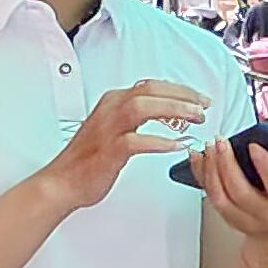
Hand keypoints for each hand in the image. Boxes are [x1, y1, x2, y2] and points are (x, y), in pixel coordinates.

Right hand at [43, 80, 208, 212]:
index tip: (200, 99)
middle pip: (150, 90)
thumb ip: (137, 117)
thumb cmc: (89, 159)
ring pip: (143, 107)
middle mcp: (110, 110)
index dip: (180, 90)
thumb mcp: (114, 127)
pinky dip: (159, 142)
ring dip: (174, 110)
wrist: (63, 182)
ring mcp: (108, 129)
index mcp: (113, 101)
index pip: (152, 85)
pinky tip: (176, 146)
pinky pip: (135, 141)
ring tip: (195, 119)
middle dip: (182, 95)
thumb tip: (167, 113)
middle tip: (204, 106)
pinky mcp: (108, 151)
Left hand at [198, 125, 267, 267]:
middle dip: (227, 165)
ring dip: (210, 170)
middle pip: (240, 192)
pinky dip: (201, 175)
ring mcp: (243, 218)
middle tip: (222, 141)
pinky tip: (197, 156)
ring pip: (220, 197)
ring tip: (209, 146)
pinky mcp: (226, 216)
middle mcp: (264, 213)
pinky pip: (209, 196)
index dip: (265, 167)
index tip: (254, 146)